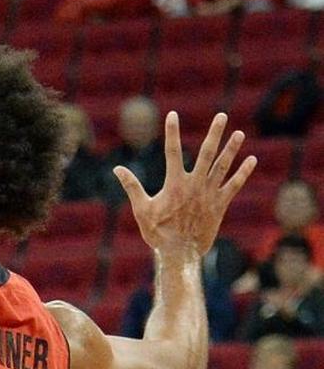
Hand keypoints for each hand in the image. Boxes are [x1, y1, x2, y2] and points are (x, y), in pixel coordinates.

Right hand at [115, 112, 255, 257]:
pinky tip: (251, 160)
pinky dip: (243, 173)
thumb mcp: (141, 208)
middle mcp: (195, 184)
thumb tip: (117, 170)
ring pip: (223, 166)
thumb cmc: (157, 232)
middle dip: (214, 133)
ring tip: (239, 133)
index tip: (172, 115)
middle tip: (221, 116)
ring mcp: (209, 194)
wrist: (179, 253)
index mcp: (174, 183)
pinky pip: (234, 185)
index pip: (172, 151)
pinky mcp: (220, 205)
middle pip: (207, 153)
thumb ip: (132, 186)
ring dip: (231, 149)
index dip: (171, 132)